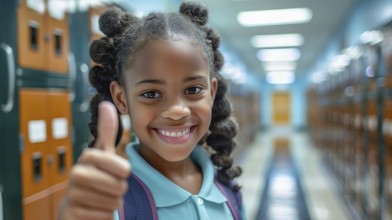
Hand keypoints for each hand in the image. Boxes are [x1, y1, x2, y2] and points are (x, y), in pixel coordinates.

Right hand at [58, 102, 130, 219]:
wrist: (74, 206)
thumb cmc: (94, 177)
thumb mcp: (102, 154)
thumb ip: (107, 131)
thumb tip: (106, 103)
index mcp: (87, 157)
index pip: (124, 168)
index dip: (124, 173)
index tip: (116, 172)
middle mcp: (76, 174)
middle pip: (120, 187)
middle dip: (119, 190)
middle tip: (107, 187)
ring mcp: (73, 196)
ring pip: (114, 203)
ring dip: (112, 203)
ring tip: (100, 198)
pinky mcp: (72, 214)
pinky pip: (105, 216)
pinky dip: (104, 216)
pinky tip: (94, 210)